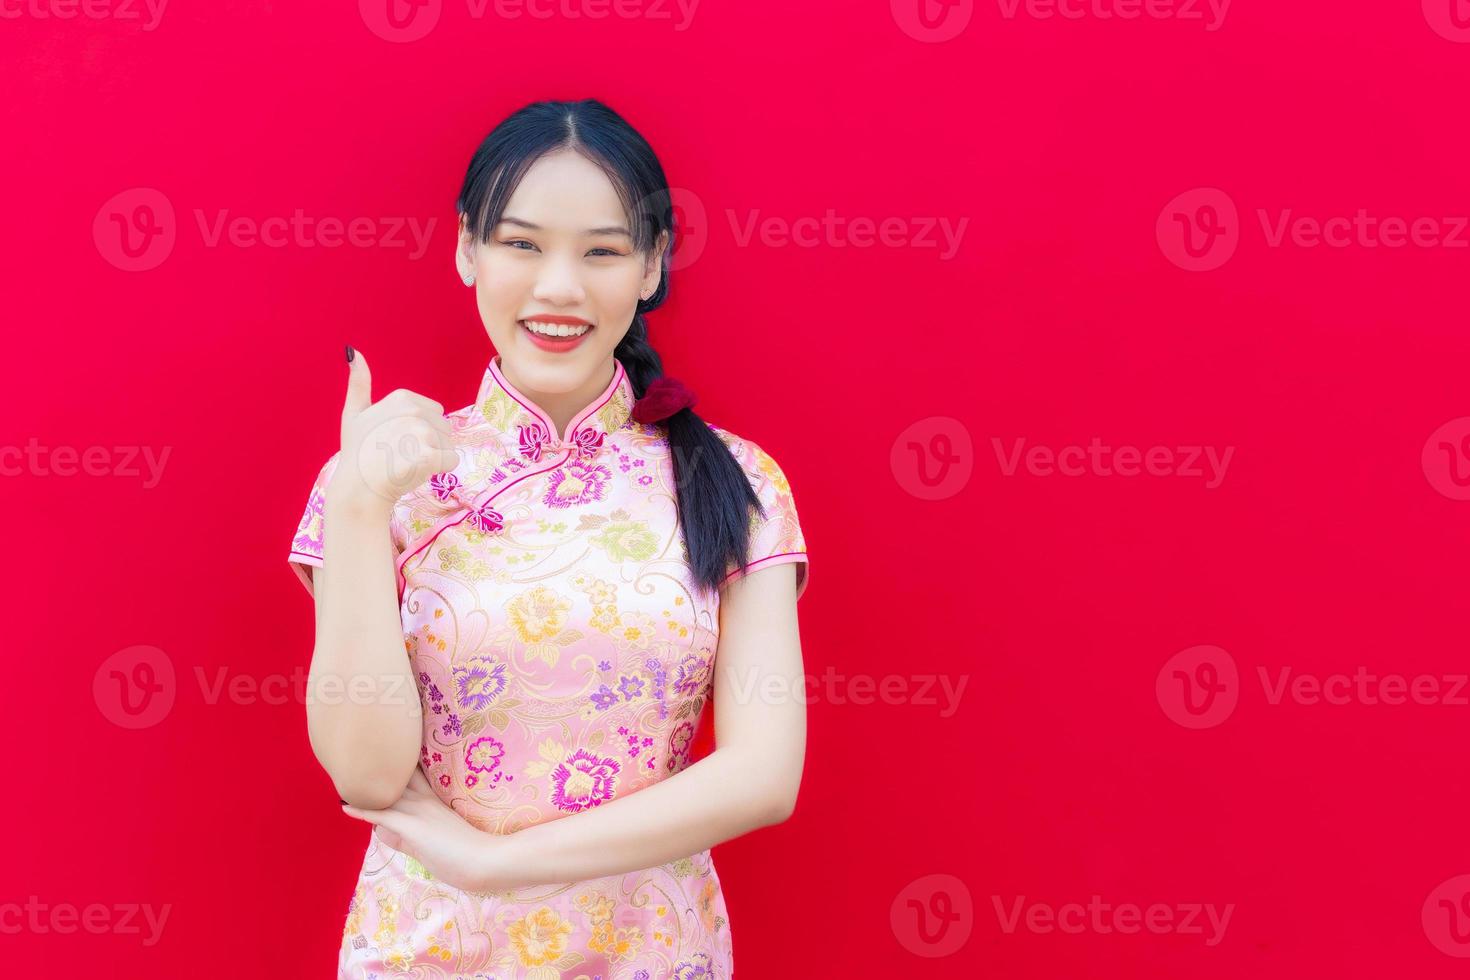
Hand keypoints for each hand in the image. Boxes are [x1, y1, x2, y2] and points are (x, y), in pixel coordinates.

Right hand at [329, 348, 459, 514]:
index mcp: (402, 397)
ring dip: (434, 459)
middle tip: (401, 455)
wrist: (358, 489)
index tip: (395, 441)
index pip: (434, 413)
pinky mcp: (428, 455)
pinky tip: (416, 474)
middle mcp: (414, 410)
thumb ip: (358, 383)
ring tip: (407, 464)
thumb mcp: (354, 413)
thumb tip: (353, 351)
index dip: (420, 432)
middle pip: (445, 428)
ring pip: (449, 445)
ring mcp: (421, 433)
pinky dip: (439, 472)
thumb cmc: (357, 453)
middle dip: (430, 444)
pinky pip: (452, 462)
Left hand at [340, 767, 520, 894]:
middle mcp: (424, 801)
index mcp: (432, 801)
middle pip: (394, 777)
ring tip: (342, 777)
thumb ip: (407, 836)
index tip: (380, 750)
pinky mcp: (415, 828)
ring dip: (364, 788)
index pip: (409, 776)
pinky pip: (384, 817)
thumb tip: (382, 833)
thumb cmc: (467, 853)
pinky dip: (364, 811)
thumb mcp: (433, 841)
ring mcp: (420, 813)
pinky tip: (346, 807)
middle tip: (355, 754)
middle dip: (375, 767)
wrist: (486, 861)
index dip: (394, 764)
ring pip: (386, 794)